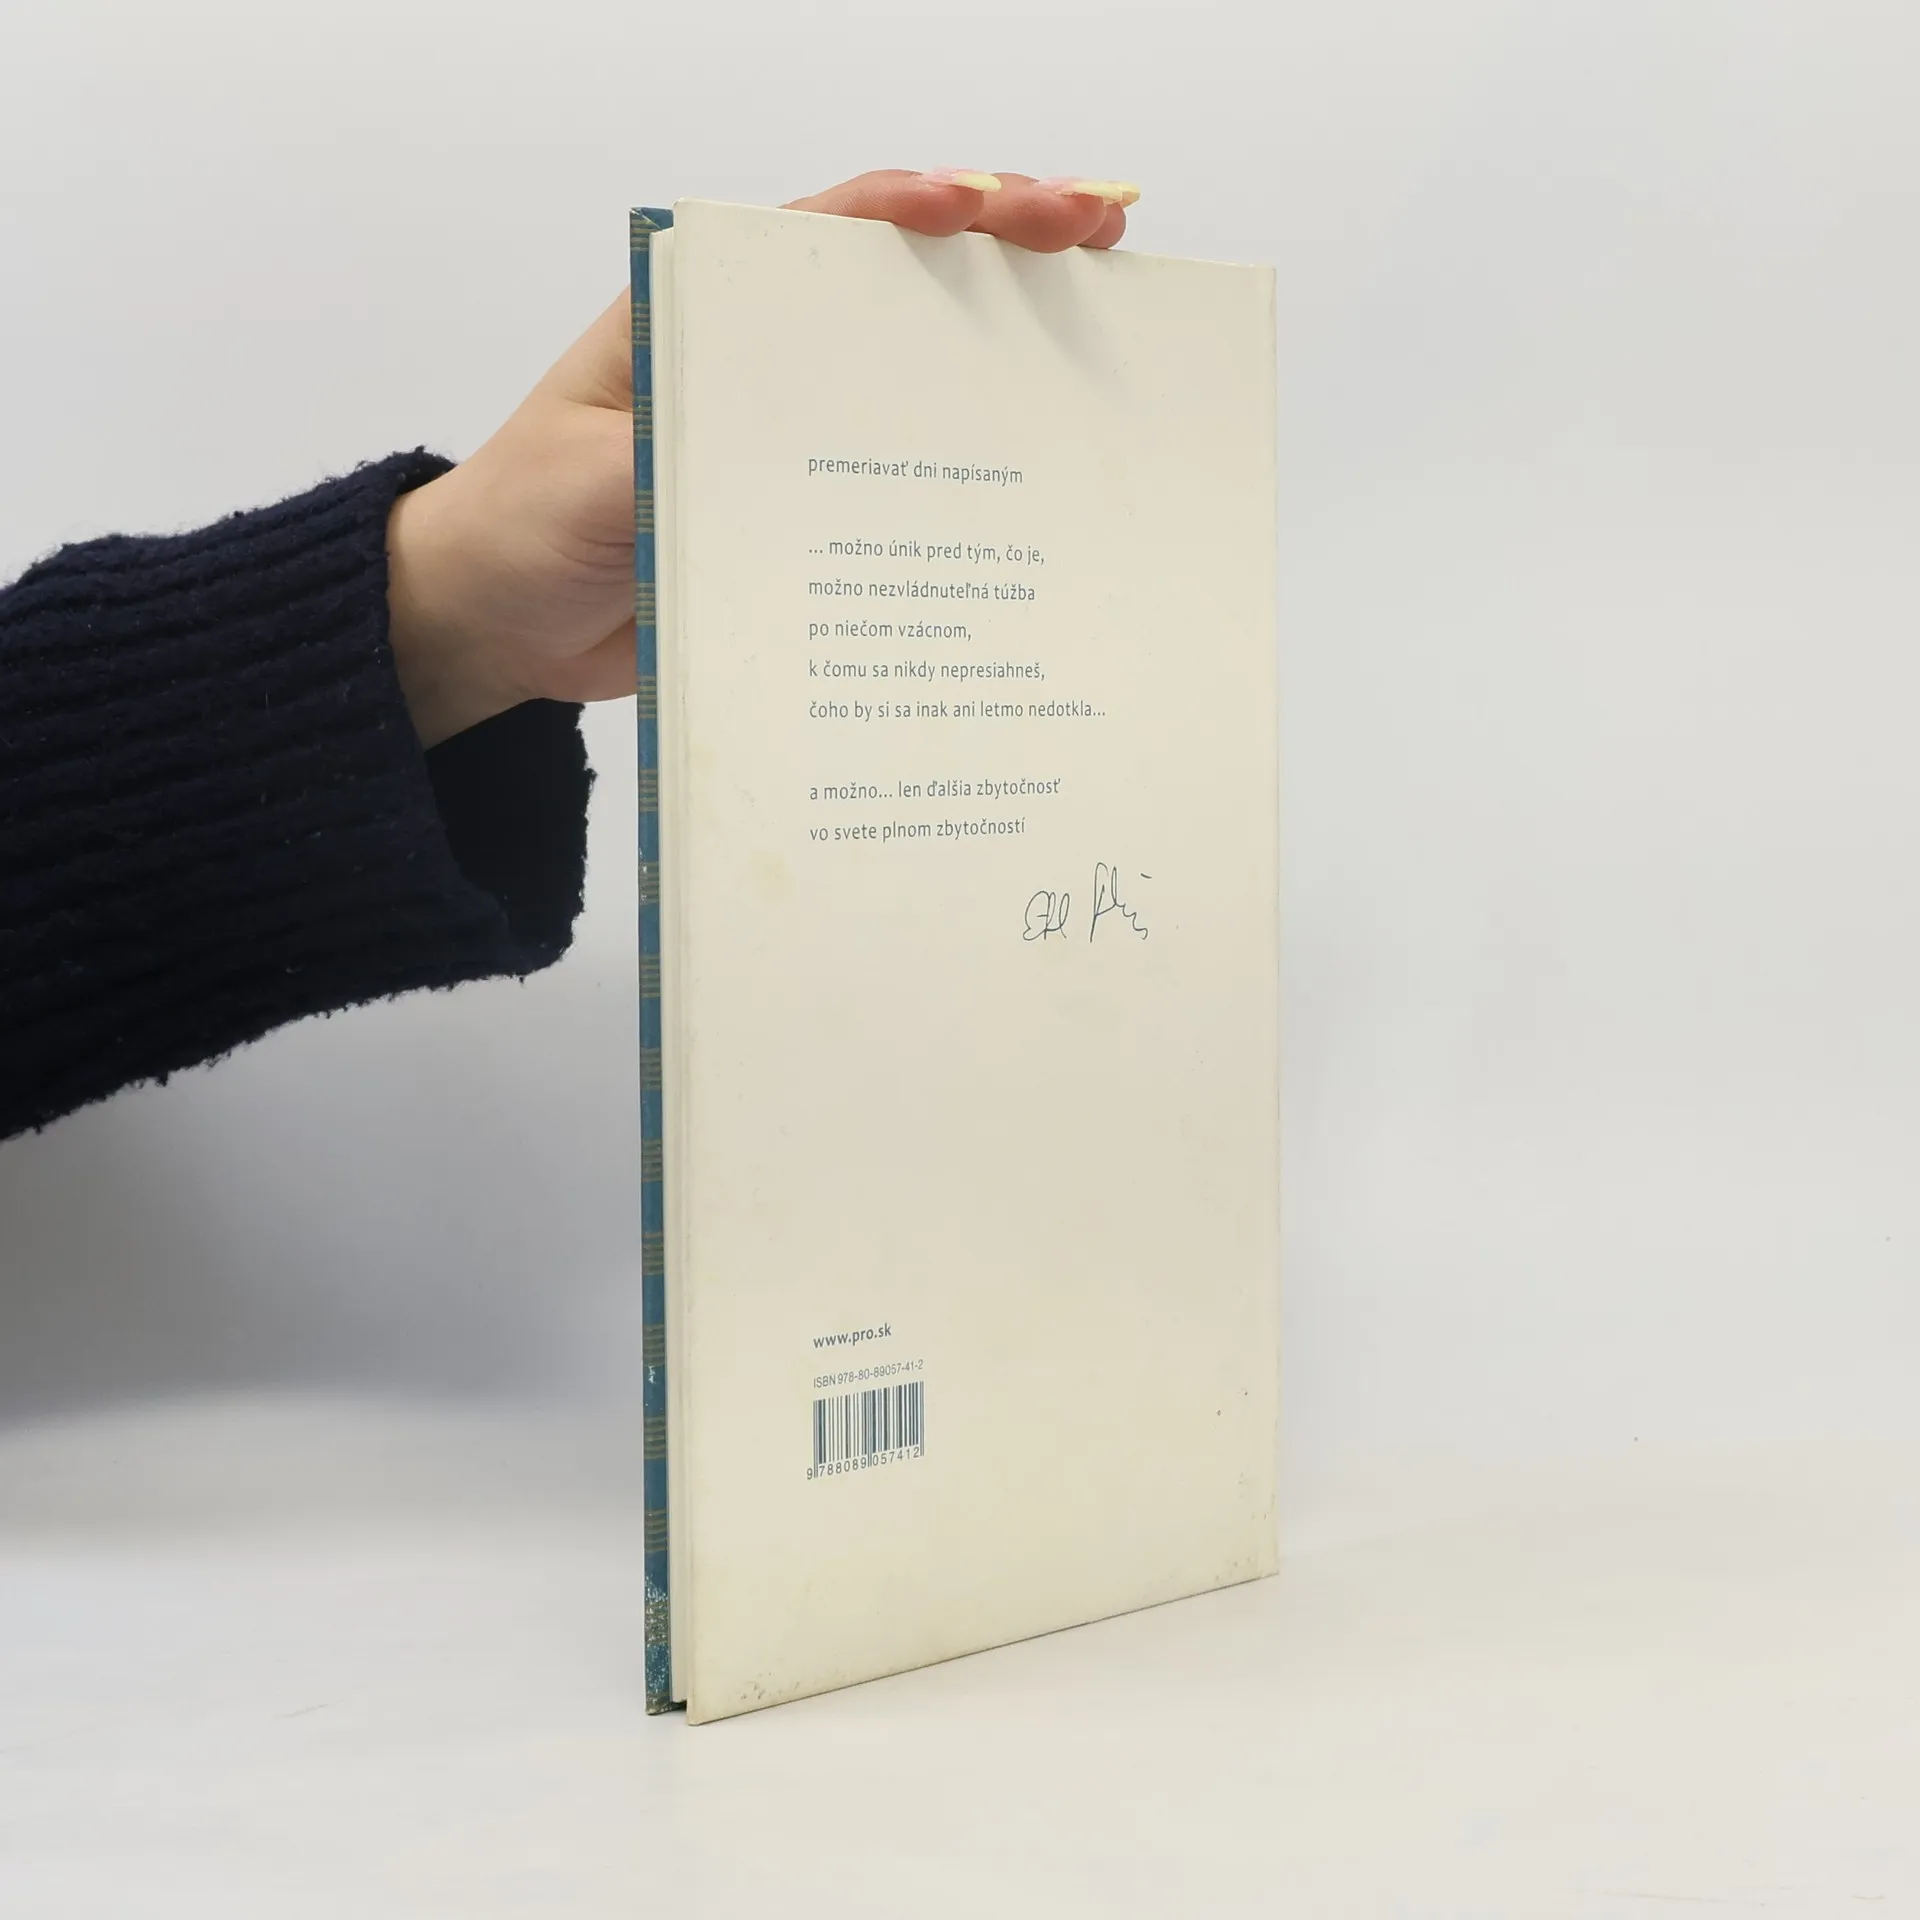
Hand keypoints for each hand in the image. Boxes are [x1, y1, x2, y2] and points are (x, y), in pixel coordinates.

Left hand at [385, 171, 1137, 745]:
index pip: (828, 230)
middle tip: (1103, 236)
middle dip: (1006, 249)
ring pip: (917, 376)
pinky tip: (1042, 469)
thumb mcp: (595, 476)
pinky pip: (899, 481)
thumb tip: (787, 454)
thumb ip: (681, 448)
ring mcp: (791, 436)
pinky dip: (971, 469)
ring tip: (1108, 330)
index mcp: (703, 312)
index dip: (924, 206)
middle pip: (901, 285)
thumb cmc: (521, 528)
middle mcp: (762, 358)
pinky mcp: (804, 514)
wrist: (495, 625)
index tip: (1002, 206)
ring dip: (1010, 351)